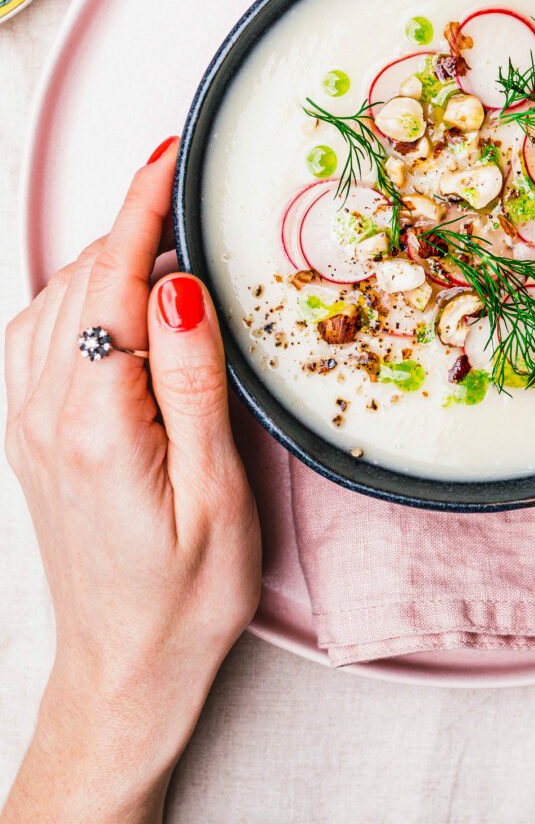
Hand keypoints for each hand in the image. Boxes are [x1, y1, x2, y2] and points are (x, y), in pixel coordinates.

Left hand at [4, 140, 260, 784]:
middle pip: (79, 281)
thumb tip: (179, 286)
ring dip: (106, 259)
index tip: (167, 156)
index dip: (140, 209)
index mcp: (96, 427)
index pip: (111, 283)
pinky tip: (119, 301)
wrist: (125, 668)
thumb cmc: (184, 596)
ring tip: (166, 240)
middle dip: (132, 226)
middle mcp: (46, 416)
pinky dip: (81, 296)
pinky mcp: (32, 434)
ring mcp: (29, 424)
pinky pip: (41, 336)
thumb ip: (193, 382)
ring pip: (54, 302)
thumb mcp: (215, 491)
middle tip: (191, 197)